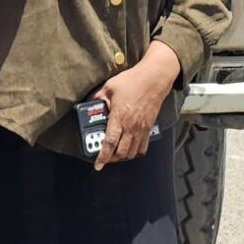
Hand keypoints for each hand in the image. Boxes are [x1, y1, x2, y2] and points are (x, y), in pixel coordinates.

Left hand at [92, 40, 181, 170]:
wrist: (154, 79)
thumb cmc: (133, 81)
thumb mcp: (110, 87)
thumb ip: (98, 97)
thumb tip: (89, 103)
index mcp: (119, 117)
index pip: (110, 142)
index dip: (103, 156)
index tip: (98, 165)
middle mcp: (131, 126)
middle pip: (122, 152)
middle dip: (111, 158)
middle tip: (104, 157)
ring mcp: (141, 128)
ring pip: (133, 152)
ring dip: (123, 156)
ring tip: (115, 153)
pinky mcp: (149, 127)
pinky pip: (143, 146)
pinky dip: (136, 151)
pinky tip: (129, 148)